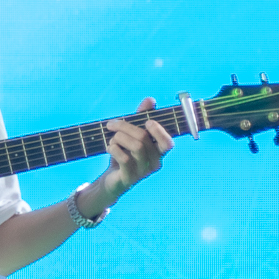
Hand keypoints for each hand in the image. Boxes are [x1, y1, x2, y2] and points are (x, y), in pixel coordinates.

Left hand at [84, 97, 172, 215]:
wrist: (112, 178)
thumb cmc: (125, 152)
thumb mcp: (132, 134)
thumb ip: (141, 117)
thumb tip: (150, 100)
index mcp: (159, 152)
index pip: (168, 143)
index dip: (159, 131)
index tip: (146, 121)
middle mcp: (155, 163)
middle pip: (144, 138)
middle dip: (125, 127)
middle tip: (111, 125)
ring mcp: (143, 171)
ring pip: (135, 147)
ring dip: (118, 138)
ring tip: (112, 139)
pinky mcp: (129, 177)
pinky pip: (124, 158)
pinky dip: (114, 148)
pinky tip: (110, 148)